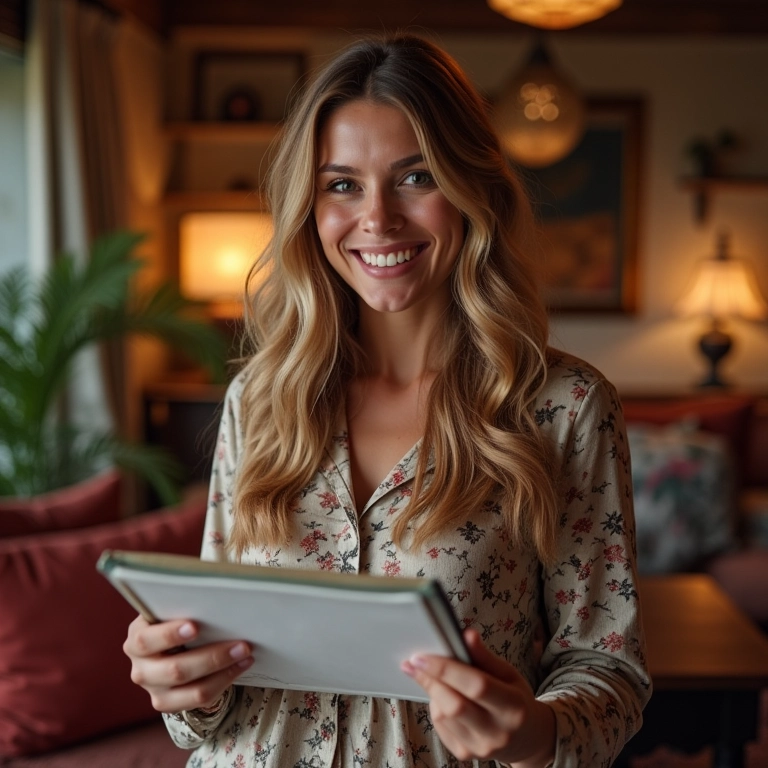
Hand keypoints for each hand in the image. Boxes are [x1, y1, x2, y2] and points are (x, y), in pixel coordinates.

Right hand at [123, 615, 253, 712]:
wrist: (169, 646)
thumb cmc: (174, 621)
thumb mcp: (171, 612)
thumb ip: (184, 606)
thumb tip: (215, 599)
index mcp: (136, 639)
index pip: (146, 640)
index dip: (169, 635)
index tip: (195, 626)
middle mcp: (140, 669)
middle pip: (175, 669)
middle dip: (212, 657)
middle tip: (241, 644)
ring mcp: (154, 690)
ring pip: (192, 690)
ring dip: (224, 671)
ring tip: (246, 655)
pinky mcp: (169, 704)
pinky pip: (200, 700)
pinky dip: (223, 682)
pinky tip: (239, 667)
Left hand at [401, 629, 554, 766]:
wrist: (527, 738)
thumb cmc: (516, 700)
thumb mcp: (508, 674)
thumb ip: (484, 656)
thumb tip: (466, 635)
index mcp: (513, 707)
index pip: (476, 686)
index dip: (447, 669)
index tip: (422, 656)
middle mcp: (498, 732)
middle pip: (454, 705)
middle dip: (430, 680)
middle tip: (415, 663)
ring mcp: (481, 748)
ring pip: (443, 716)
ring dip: (433, 691)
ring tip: (435, 677)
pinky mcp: (465, 754)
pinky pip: (440, 727)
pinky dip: (435, 706)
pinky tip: (441, 696)